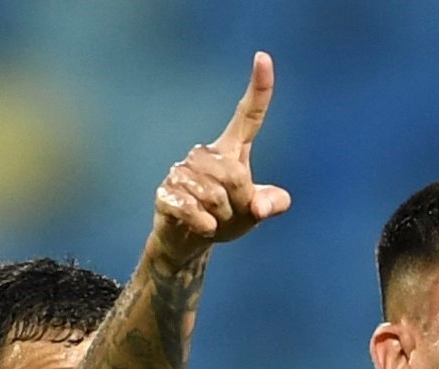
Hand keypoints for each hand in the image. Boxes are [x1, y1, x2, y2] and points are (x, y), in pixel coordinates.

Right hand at [149, 52, 290, 269]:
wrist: (188, 242)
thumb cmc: (225, 219)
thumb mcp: (256, 213)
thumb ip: (272, 204)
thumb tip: (260, 207)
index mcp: (232, 150)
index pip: (248, 115)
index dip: (259, 89)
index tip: (263, 57)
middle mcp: (206, 153)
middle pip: (235, 175)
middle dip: (239, 202)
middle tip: (229, 213)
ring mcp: (182, 170)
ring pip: (214, 194)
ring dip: (221, 216)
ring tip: (213, 218)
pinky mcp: (166, 192)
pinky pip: (191, 207)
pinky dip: (203, 224)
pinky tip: (203, 227)